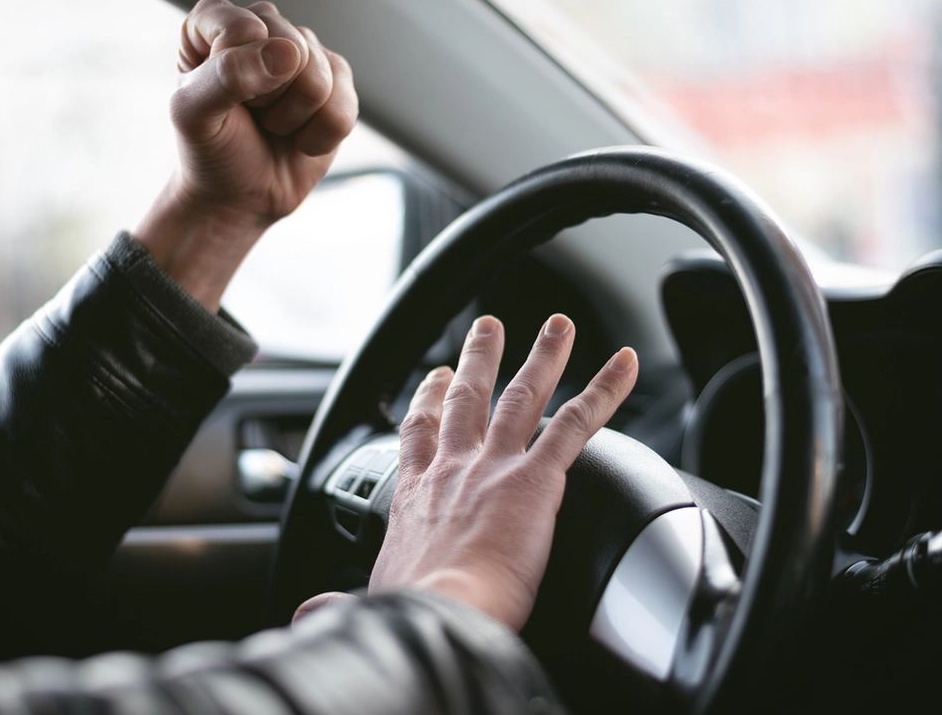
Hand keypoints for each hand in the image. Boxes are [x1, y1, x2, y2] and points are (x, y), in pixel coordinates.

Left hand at [132, 0, 357, 310]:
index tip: (224, 98)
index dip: (238, 74)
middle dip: (271, 98)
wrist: (240, 196)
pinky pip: (344, 108)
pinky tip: (299, 138)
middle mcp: (264, 27)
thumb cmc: (211, 149)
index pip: (243, 28)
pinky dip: (319, 136)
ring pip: (321, 78)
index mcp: (216, 22)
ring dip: (293, 119)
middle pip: (292, 48)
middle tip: (252, 114)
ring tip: (273, 126)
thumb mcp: (193, 115)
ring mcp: (305, 54)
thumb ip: (226, 75)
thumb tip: (286, 53)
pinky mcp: (336, 84)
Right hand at [369, 314, 637, 629]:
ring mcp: (494, 467)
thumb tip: (314, 615)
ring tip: (558, 326)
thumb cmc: (408, 615)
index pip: (418, 436)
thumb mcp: (369, 602)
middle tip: (489, 328)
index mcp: (415, 497)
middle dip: (479, 360)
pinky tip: (627, 365)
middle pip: (467, 400)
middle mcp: (452, 470)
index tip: (433, 379)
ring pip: (523, 396)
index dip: (427, 402)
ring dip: (543, 356)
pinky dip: (604, 389)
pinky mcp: (536, 478)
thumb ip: (342, 603)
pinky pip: (577, 422)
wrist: (439, 614)